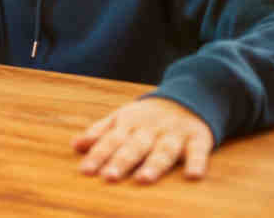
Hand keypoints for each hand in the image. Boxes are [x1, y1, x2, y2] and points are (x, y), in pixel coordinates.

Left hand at [72, 97, 213, 183]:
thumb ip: (99, 132)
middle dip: (121, 161)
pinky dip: (197, 162)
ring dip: (154, 165)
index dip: (98, 155)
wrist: (188, 95)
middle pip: (135, 147)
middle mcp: (151, 129)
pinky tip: (192, 175)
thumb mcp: (122, 118)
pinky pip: (198, 151)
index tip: (86, 171)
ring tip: (143, 179)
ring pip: (164, 150)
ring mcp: (175, 133)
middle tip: (109, 177)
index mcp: (130, 123)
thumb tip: (75, 145)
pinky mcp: (198, 138)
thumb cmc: (148, 116)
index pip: (111, 141)